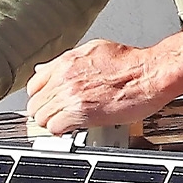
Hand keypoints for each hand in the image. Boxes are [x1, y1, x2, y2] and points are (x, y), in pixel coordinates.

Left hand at [23, 40, 165, 136]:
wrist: (149, 73)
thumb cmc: (131, 64)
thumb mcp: (93, 51)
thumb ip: (66, 62)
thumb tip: (46, 70)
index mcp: (66, 62)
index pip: (33, 85)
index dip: (40, 97)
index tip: (47, 103)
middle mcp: (64, 77)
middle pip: (35, 104)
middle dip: (45, 112)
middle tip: (58, 116)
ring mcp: (71, 94)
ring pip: (42, 118)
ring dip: (53, 123)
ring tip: (66, 123)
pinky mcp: (81, 112)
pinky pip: (55, 128)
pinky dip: (62, 131)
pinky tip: (72, 129)